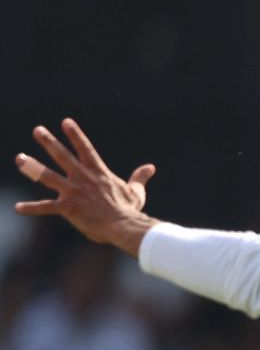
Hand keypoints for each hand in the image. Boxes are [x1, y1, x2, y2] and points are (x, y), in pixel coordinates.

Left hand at [14, 119, 156, 256]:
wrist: (124, 227)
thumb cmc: (130, 211)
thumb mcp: (135, 192)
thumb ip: (139, 178)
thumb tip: (151, 167)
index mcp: (98, 174)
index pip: (85, 149)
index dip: (75, 135)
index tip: (65, 122)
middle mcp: (83, 179)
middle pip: (63, 156)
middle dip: (49, 142)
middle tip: (38, 130)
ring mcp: (74, 192)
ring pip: (48, 176)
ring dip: (33, 167)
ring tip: (20, 158)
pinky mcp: (68, 208)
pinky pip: (46, 207)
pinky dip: (32, 208)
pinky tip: (18, 208)